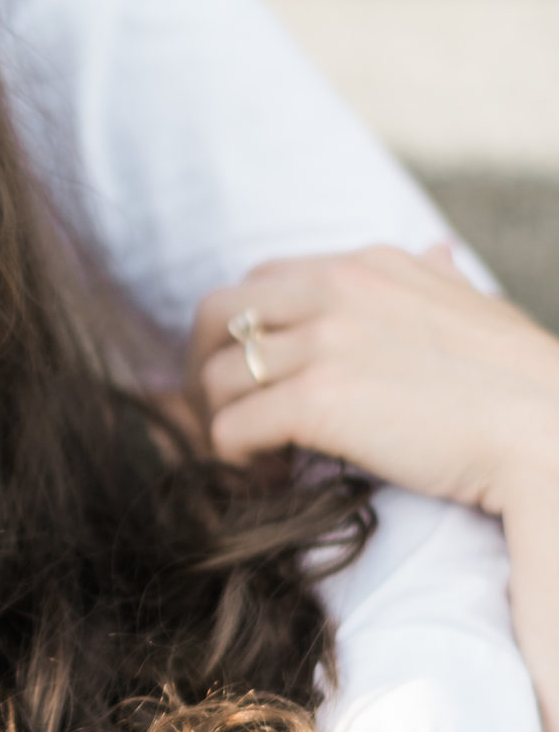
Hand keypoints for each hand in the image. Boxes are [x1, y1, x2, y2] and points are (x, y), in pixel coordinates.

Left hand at [192, 243, 558, 509]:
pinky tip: (268, 479)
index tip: (261, 381)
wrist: (551, 432)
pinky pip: (229, 428)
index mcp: (368, 266)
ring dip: (222, 423)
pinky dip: (235, 460)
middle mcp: (335, 289)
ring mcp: (323, 341)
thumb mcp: (477, 308)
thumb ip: (439, 279)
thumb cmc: (526, 384)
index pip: (262, 281)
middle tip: (229, 419)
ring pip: (217, 377)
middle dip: (207, 368)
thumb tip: (435, 252)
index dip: (246, 333)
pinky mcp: (316, 399)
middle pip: (216, 314)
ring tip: (257, 460)